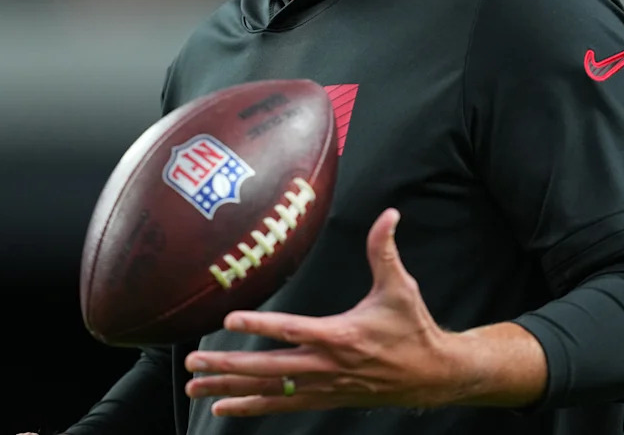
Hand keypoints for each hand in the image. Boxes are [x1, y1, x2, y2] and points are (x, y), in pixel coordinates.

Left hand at [183, 208, 469, 416]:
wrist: (430, 375)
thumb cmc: (412, 329)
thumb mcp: (400, 287)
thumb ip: (385, 250)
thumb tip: (389, 214)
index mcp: (339, 336)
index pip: (291, 329)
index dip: (259, 326)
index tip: (228, 322)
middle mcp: (325, 366)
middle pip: (268, 368)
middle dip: (227, 366)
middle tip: (193, 362)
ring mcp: (322, 386)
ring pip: (268, 390)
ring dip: (230, 389)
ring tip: (195, 386)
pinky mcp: (324, 398)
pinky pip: (281, 405)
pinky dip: (251, 406)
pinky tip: (223, 408)